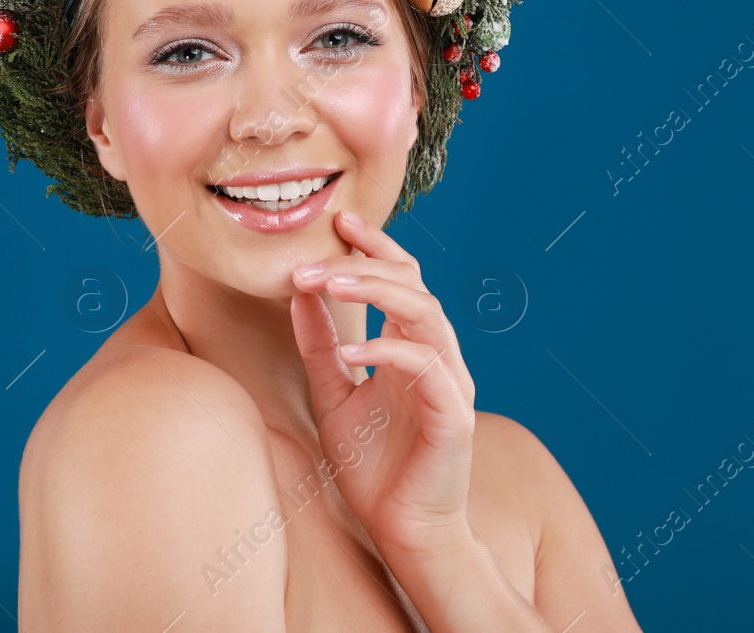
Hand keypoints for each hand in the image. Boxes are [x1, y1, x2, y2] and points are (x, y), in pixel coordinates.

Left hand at [289, 208, 478, 561]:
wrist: (403, 532)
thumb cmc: (374, 469)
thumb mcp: (333, 396)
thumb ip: (320, 347)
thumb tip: (298, 295)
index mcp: (414, 346)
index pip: (403, 278)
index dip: (375, 246)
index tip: (338, 221)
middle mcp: (439, 357)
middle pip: (414, 285)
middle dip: (363, 264)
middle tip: (312, 261)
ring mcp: (451, 383)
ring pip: (426, 314)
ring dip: (377, 292)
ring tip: (329, 284)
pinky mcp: (455, 415)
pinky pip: (427, 369)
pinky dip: (389, 353)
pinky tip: (350, 355)